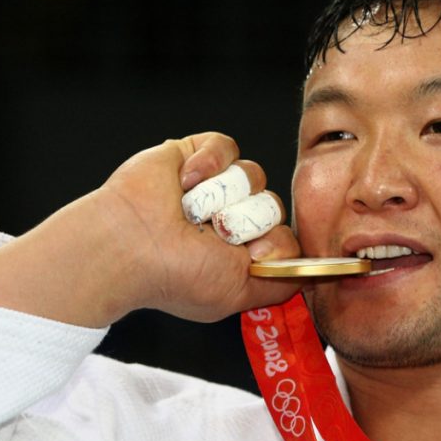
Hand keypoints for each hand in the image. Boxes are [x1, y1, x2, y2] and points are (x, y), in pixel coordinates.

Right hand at [0, 132, 301, 326]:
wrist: (128, 244)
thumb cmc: (176, 275)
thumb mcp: (237, 293)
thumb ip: (279, 285)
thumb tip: (312, 272)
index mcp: (239, 252)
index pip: (284, 237)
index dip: (275, 245)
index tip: (252, 256)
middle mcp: (230, 218)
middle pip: (273, 206)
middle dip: (247, 222)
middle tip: (215, 235)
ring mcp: (214, 185)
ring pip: (253, 176)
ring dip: (221, 198)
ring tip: (190, 213)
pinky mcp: (195, 154)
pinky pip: (227, 147)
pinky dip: (207, 164)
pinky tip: (184, 184)